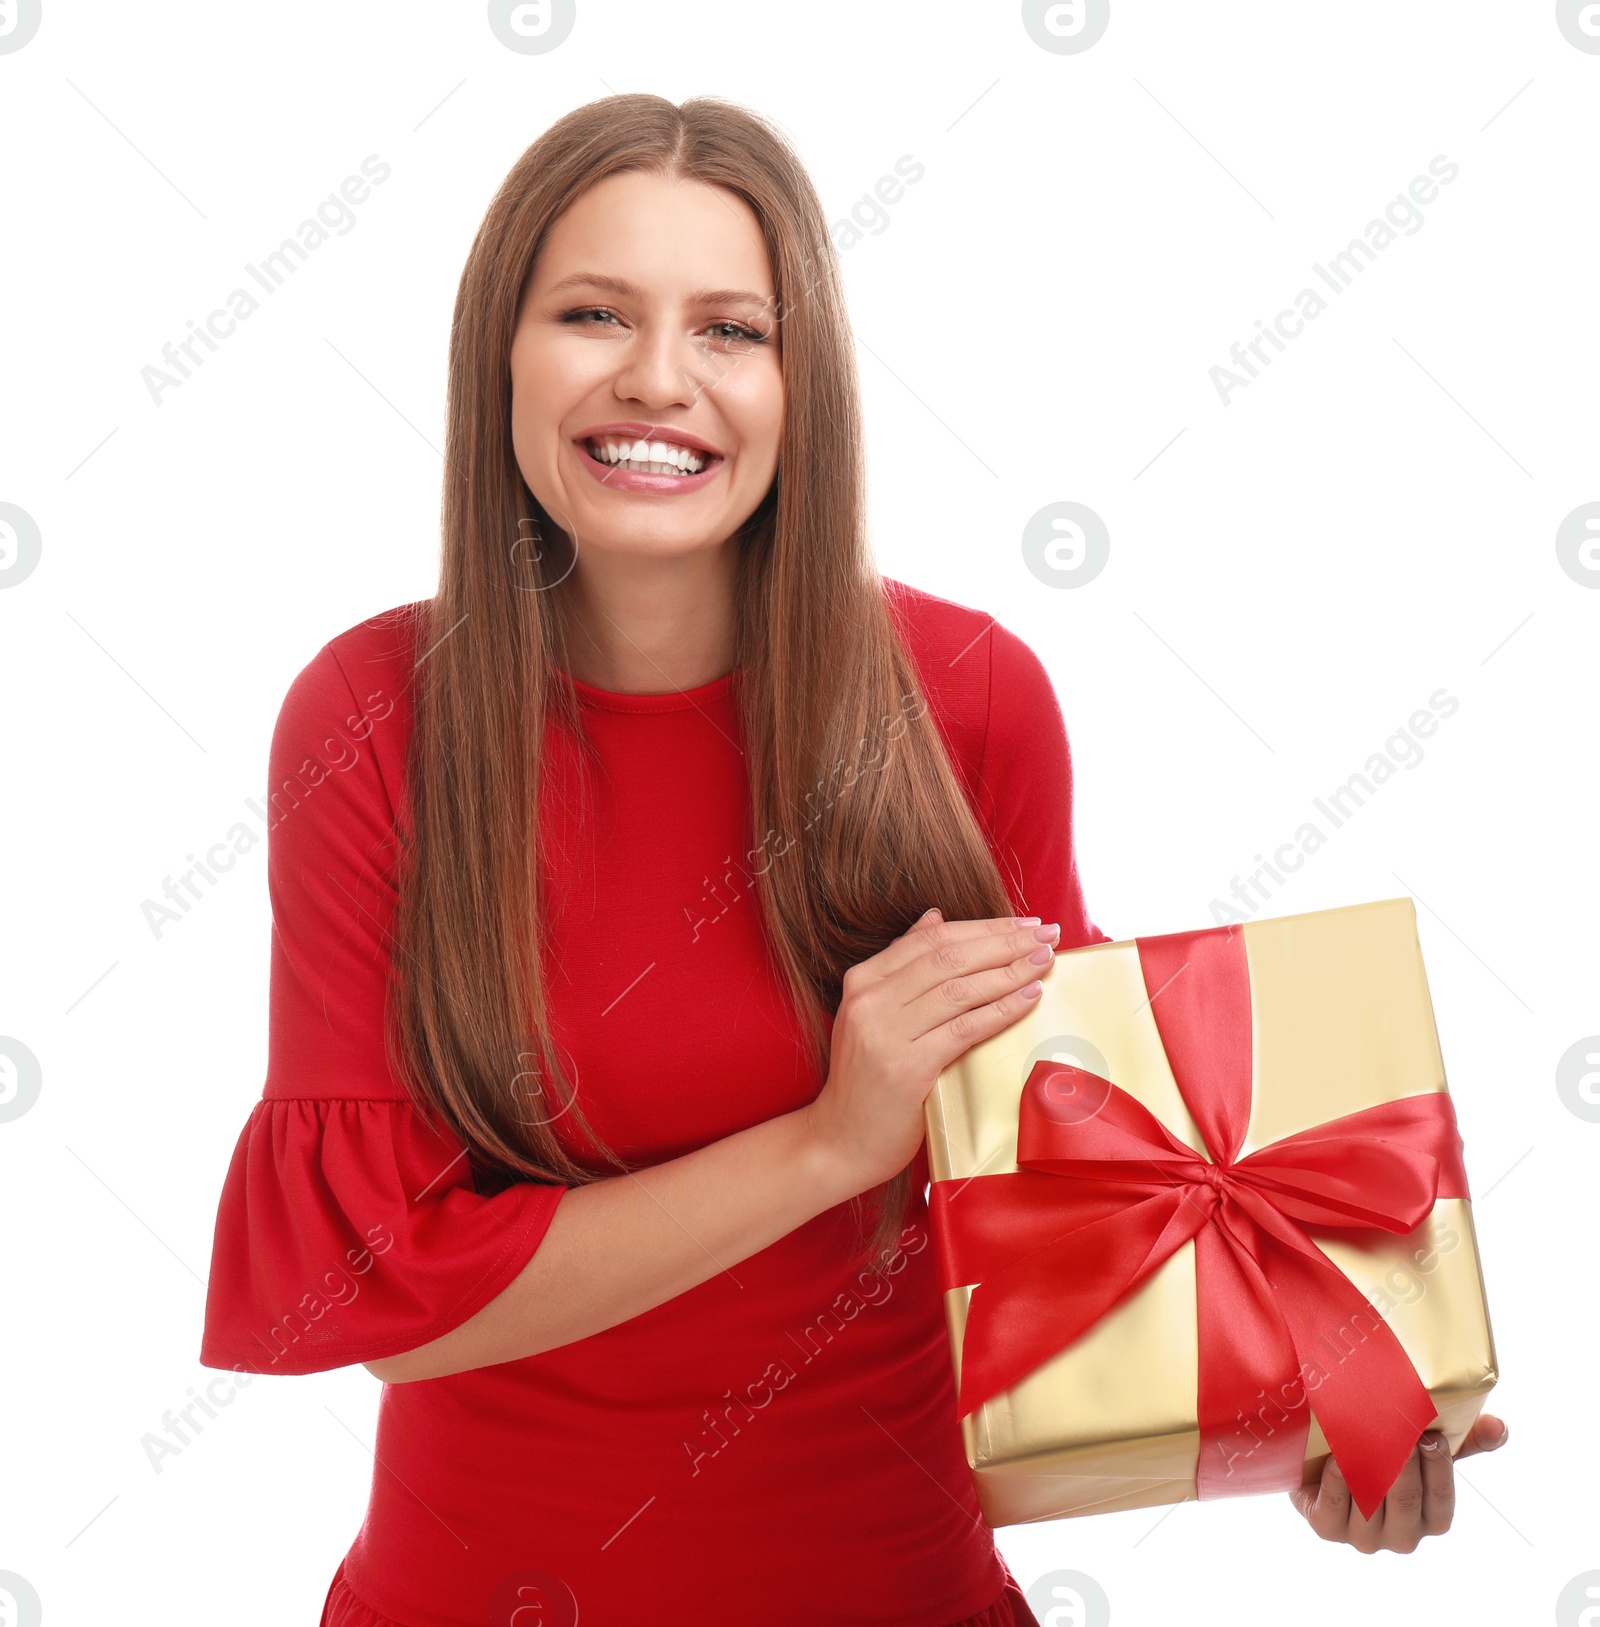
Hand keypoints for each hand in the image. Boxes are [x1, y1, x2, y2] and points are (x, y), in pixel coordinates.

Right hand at [802, 907, 1059, 1195]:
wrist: (840, 1141)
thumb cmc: (867, 1080)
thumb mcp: (874, 1013)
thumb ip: (902, 967)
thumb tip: (935, 917)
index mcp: (863, 980)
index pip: (931, 938)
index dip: (983, 926)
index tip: (1022, 922)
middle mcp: (870, 999)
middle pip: (949, 956)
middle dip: (1004, 941)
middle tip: (1046, 933)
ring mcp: (885, 1033)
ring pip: (961, 988)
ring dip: (1010, 971)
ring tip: (1044, 961)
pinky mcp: (907, 1068)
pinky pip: (965, 1028)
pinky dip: (1002, 1009)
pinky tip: (1029, 998)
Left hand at [1288, 1413, 1508, 1552]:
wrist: (1323, 1461)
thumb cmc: (1385, 1457)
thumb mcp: (1425, 1449)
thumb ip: (1464, 1441)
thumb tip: (1500, 1426)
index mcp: (1428, 1521)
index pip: (1441, 1506)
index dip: (1438, 1471)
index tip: (1431, 1436)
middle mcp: (1400, 1537)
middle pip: (1405, 1501)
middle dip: (1403, 1463)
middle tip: (1398, 1427)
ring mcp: (1363, 1537)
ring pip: (1370, 1504)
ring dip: (1367, 1467)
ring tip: (1366, 1434)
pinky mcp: (1327, 1529)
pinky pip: (1335, 1507)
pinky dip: (1338, 1479)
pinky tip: (1339, 1456)